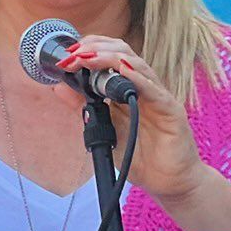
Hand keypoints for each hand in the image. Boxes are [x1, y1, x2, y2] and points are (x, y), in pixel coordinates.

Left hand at [57, 36, 212, 208]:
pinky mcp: (171, 109)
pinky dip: (137, 78)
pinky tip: (123, 71)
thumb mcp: (104, 130)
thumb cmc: (139, 156)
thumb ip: (84, 107)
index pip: (110, 56)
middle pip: (122, 53)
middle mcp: (143, 87)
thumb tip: (60, 86)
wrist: (167, 182)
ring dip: (110, 58)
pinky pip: (154, 90)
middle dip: (95, 48)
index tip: (67, 53)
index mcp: (127, 89)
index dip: (89, 49)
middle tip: (73, 53)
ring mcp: (158, 96)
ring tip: (88, 58)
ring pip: (136, 65)